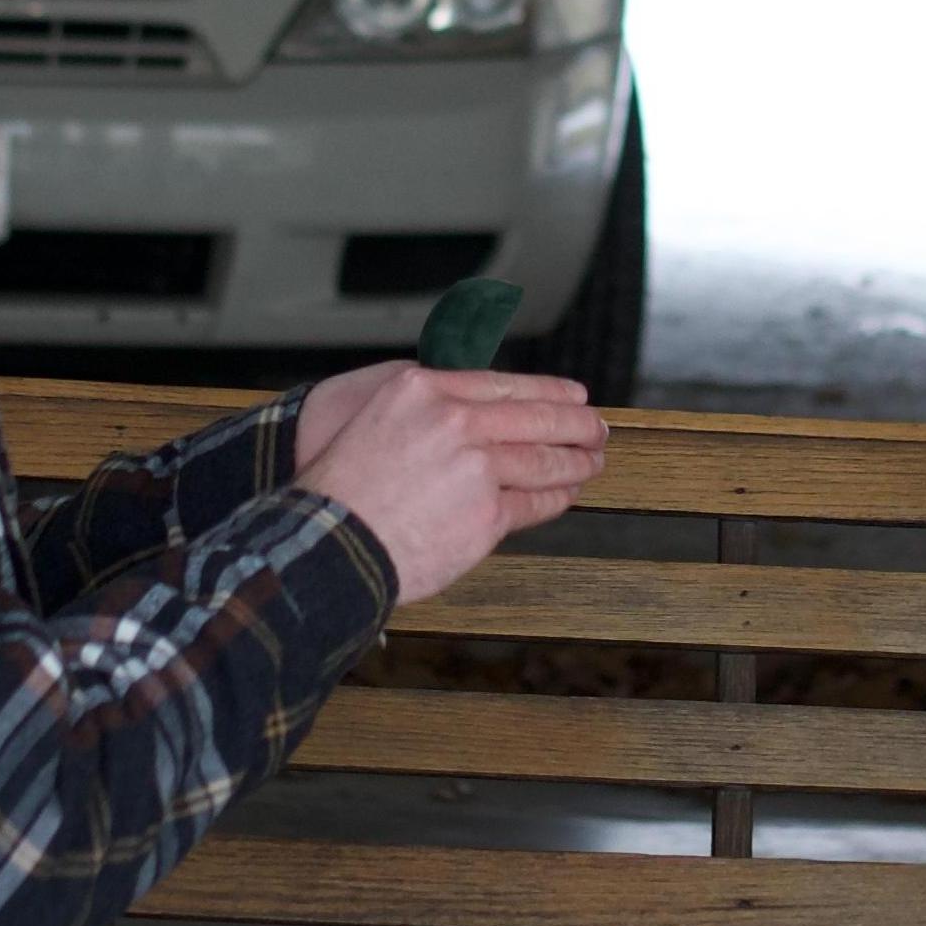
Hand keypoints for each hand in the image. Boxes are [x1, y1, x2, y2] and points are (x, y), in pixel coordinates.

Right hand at [299, 366, 610, 599]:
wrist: (329, 541)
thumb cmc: (342, 491)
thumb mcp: (374, 421)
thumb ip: (426, 411)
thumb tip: (474, 415)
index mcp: (422, 389)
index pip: (502, 384)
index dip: (547, 391)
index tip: (571, 396)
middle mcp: (452, 420)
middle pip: (534, 416)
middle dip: (576, 424)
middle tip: (597, 428)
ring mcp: (474, 466)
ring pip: (543, 458)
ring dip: (575, 461)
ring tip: (592, 460)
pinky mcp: (487, 512)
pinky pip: (536, 501)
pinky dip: (558, 497)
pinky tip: (568, 493)